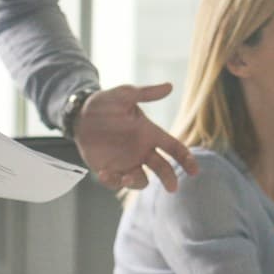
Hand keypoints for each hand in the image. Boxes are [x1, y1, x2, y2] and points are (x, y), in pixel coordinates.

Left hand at [73, 82, 200, 190]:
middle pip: (163, 168)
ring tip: (127, 179)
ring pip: (141, 181)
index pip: (174, 147)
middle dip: (169, 178)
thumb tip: (170, 86)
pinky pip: (116, 182)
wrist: (79, 115)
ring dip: (137, 182)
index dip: (186, 159)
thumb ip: (145, 93)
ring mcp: (126, 162)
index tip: (194, 171)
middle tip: (172, 187)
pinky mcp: (109, 170)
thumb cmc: (105, 103)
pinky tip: (104, 173)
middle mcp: (142, 150)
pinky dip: (112, 182)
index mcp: (149, 133)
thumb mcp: (124, 95)